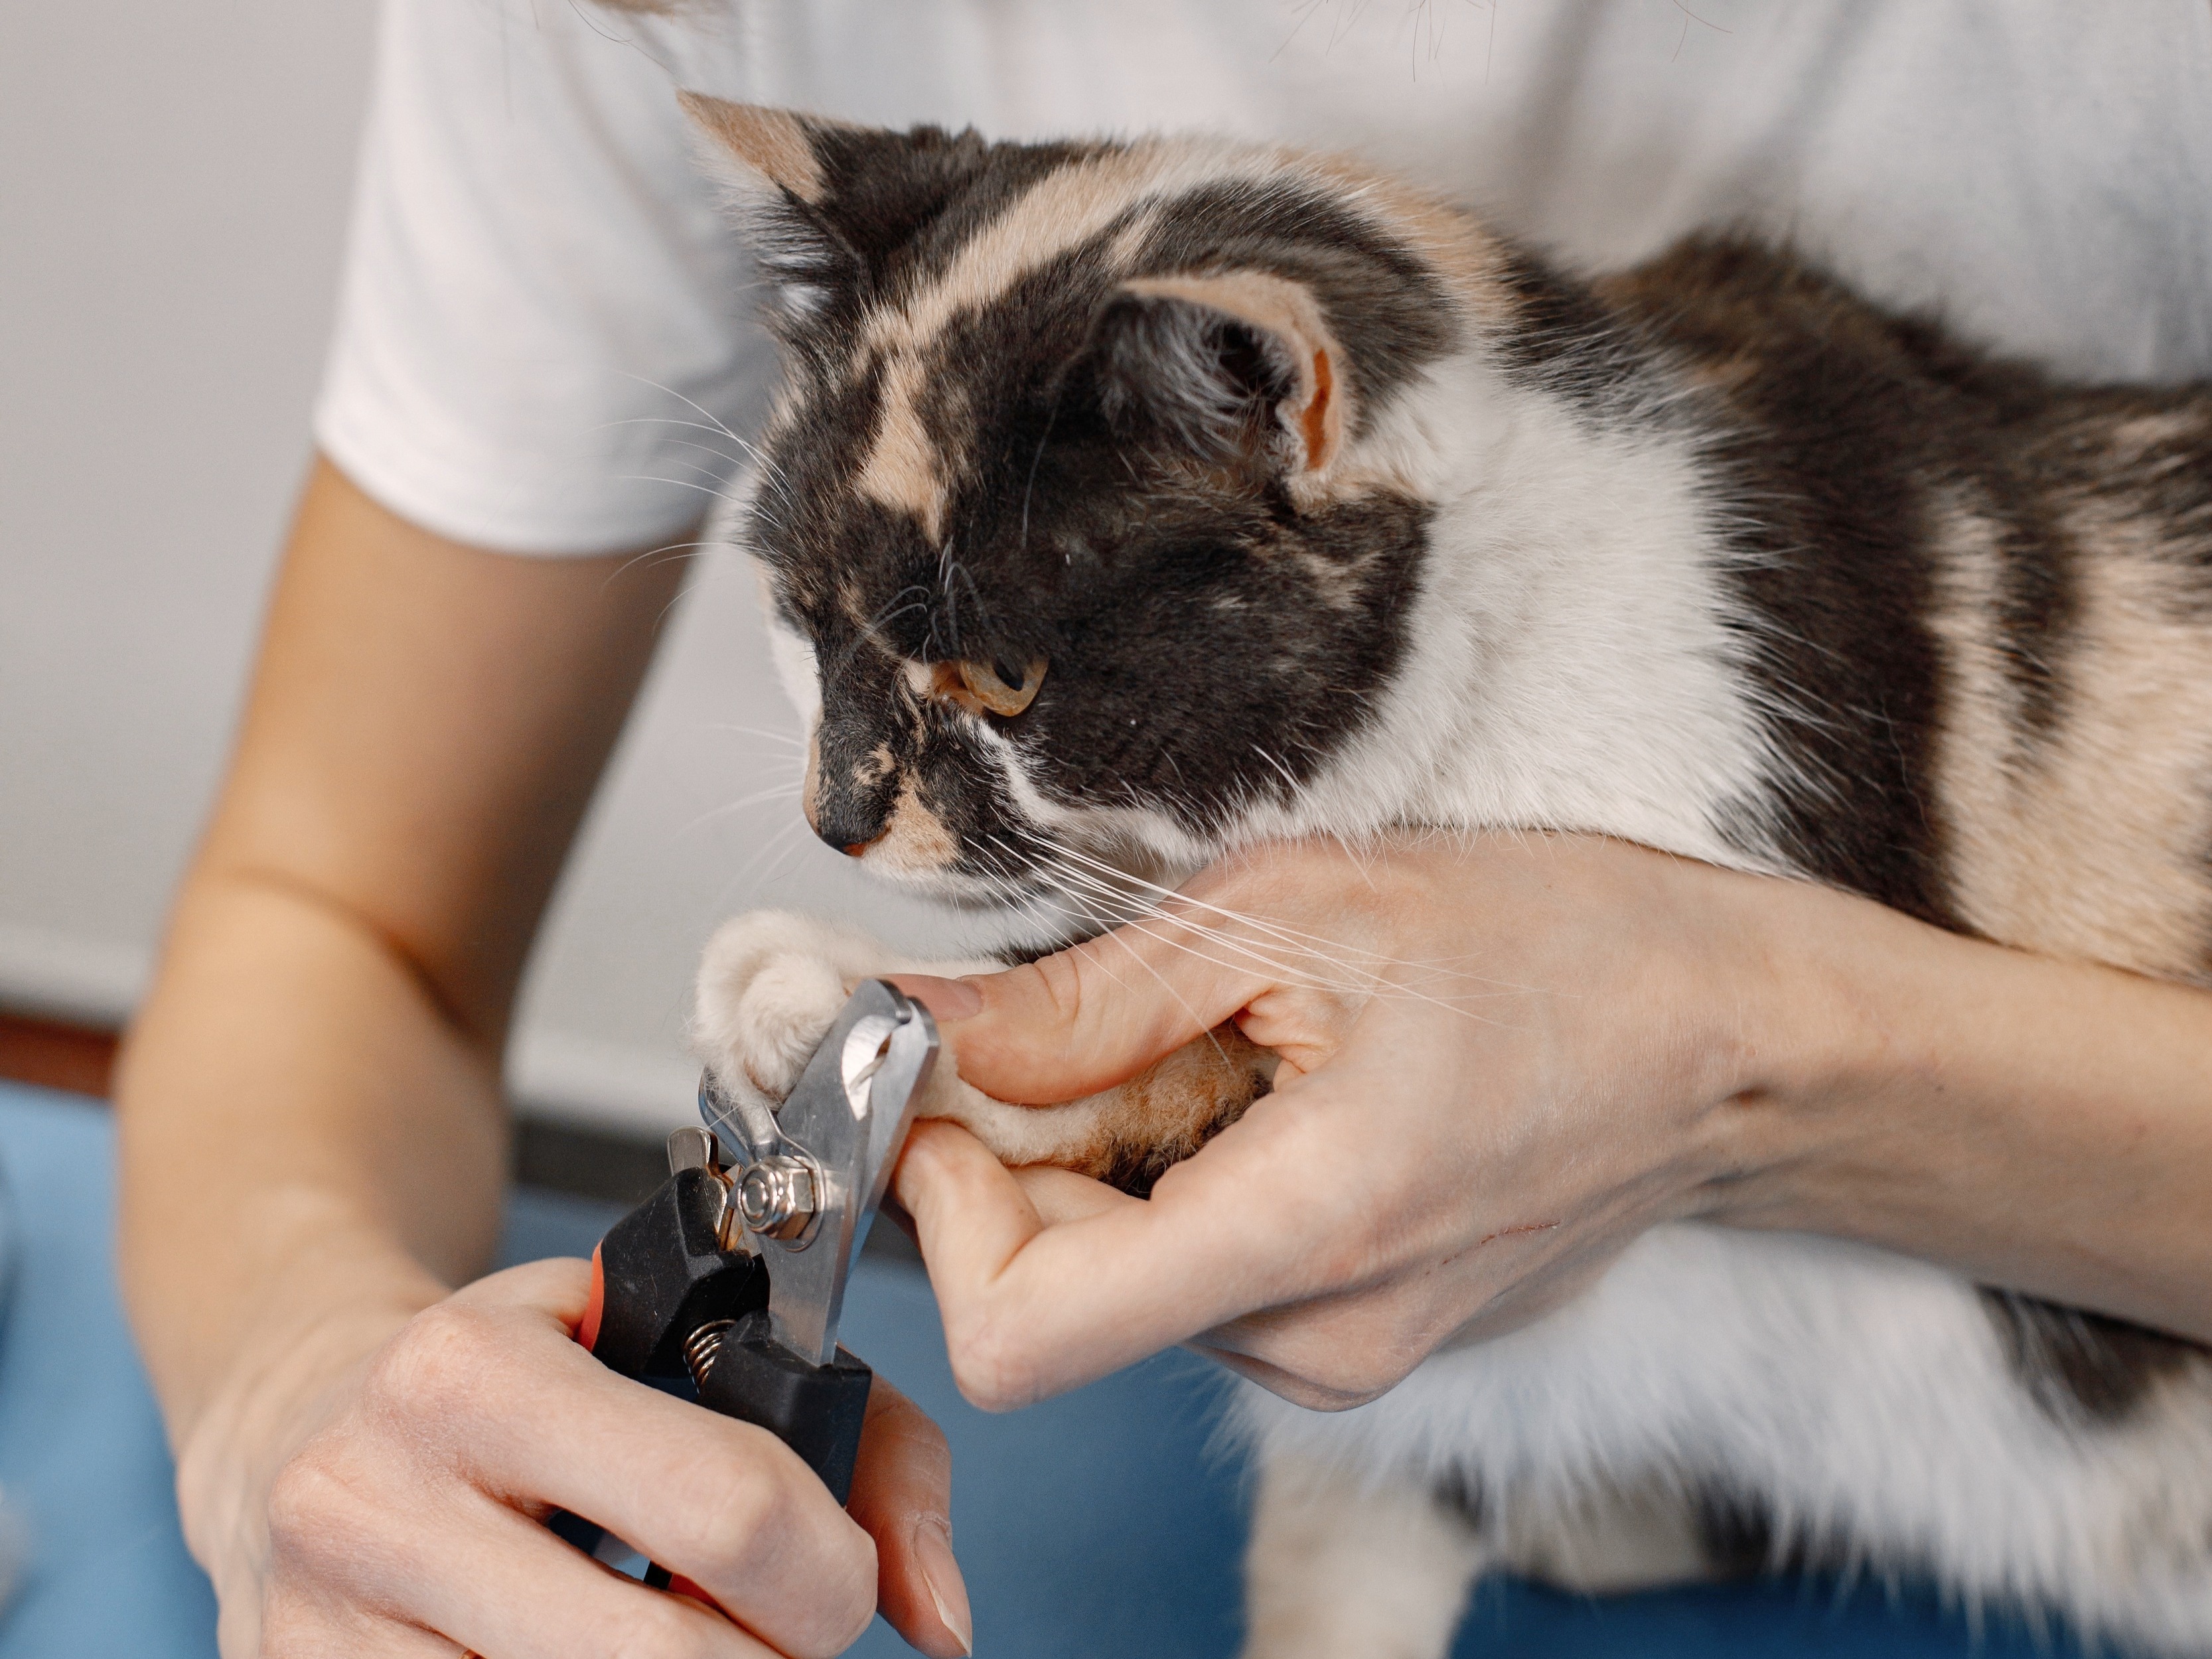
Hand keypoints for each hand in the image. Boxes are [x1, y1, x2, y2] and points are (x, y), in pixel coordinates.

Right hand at [177, 1257, 971, 1657]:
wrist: (309, 1417)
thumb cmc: (539, 1374)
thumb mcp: (688, 1343)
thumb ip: (867, 1449)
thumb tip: (943, 1621)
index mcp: (473, 1374)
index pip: (724, 1507)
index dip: (827, 1573)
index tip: (837, 1581)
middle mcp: (371, 1501)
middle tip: (784, 1635)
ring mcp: (322, 1634)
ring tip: (700, 1639)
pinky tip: (611, 1652)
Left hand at [891, 833, 1791, 1411]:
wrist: (1725, 1042)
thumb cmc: (1556, 949)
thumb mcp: (1297, 908)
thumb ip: (1089, 999)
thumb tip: (926, 1033)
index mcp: (1305, 1230)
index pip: (1018, 1336)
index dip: (943, 1210)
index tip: (952, 1091)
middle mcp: (1317, 1342)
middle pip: (1051, 1302)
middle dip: (1017, 1163)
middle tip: (1089, 1026)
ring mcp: (1342, 1361)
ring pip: (1117, 1291)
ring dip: (1106, 1170)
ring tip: (1224, 1051)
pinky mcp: (1355, 1348)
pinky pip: (1193, 1287)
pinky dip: (1173, 1193)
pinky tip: (1264, 1097)